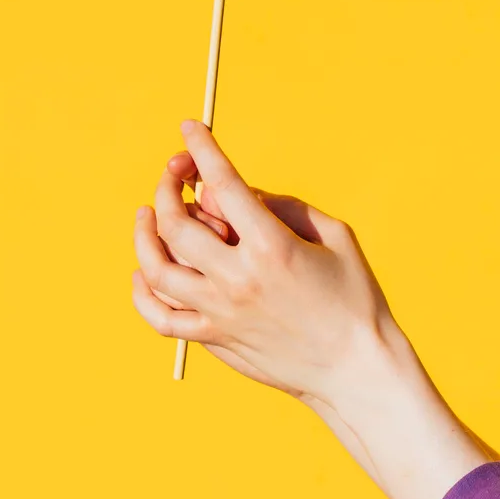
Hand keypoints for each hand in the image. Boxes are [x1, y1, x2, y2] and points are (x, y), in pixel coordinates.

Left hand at [131, 121, 392, 402]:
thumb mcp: (337, 236)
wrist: (356, 371)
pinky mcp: (214, 340)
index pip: (224, 183)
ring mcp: (220, 313)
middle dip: (169, 185)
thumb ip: (286, 206)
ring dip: (146, 232)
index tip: (191, 128)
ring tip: (147, 213)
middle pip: (178, 222)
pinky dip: (143, 293)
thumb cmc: (355, 299)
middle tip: (176, 171)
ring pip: (158, 267)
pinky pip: (161, 317)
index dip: (203, 148)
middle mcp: (237, 279)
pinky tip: (143, 273)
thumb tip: (238, 193)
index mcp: (271, 247)